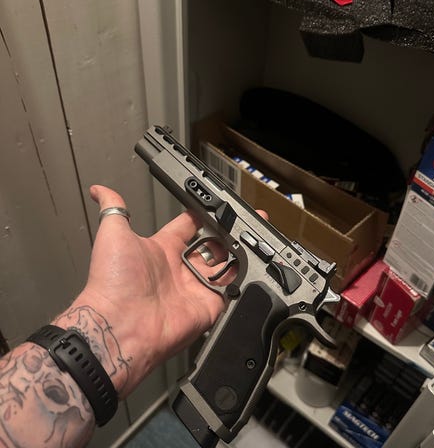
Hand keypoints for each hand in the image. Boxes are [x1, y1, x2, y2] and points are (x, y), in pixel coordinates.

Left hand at [56, 185, 265, 398]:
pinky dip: (242, 281)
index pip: (188, 226)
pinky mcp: (208, 306)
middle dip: (228, 234)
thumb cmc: (113, 281)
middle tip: (244, 223)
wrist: (120, 325)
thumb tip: (100, 189)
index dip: (203, 214)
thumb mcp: (113, 234)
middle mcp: (180, 268)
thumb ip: (114, 208)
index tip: (218, 205)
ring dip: (239, 254)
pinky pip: (230, 291)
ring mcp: (195, 287)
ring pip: (224, 267)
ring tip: (253, 239)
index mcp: (162, 249)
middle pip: (211, 246)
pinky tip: (253, 264)